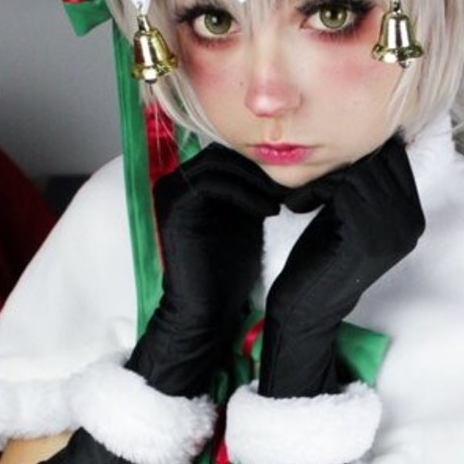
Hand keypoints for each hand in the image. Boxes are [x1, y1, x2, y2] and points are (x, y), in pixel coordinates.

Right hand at [153, 142, 283, 337]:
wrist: (206, 309)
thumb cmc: (228, 273)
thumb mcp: (246, 223)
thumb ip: (253, 194)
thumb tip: (281, 171)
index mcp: (191, 185)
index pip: (227, 155)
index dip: (260, 165)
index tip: (293, 183)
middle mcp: (175, 183)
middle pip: (221, 154)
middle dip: (258, 169)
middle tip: (290, 187)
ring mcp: (170, 192)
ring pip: (218, 164)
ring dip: (255, 180)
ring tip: (281, 199)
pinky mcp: (173, 206)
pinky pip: (212, 184)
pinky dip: (244, 193)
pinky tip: (268, 211)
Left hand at [263, 136, 424, 343]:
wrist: (307, 308)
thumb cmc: (323, 255)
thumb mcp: (352, 213)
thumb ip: (368, 184)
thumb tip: (368, 134)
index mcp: (413, 216)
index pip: (394, 156)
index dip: (357, 156)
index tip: (329, 178)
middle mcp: (411, 222)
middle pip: (378, 159)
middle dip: (341, 164)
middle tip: (313, 187)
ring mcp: (391, 230)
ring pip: (358, 170)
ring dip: (324, 178)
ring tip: (304, 199)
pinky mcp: (365, 236)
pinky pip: (340, 187)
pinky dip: (313, 191)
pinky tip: (299, 207)